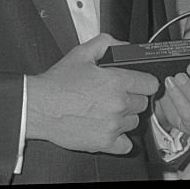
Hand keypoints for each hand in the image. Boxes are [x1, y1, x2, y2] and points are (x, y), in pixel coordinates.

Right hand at [26, 33, 158, 154]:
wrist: (39, 107)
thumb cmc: (58, 83)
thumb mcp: (81, 53)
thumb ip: (108, 43)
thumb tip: (126, 46)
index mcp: (116, 81)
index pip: (150, 84)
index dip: (145, 82)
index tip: (139, 83)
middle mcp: (119, 104)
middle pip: (143, 103)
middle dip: (132, 98)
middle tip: (115, 95)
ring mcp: (113, 126)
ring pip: (134, 122)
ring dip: (125, 117)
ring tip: (106, 111)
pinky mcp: (105, 143)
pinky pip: (126, 145)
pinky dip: (120, 139)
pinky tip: (108, 129)